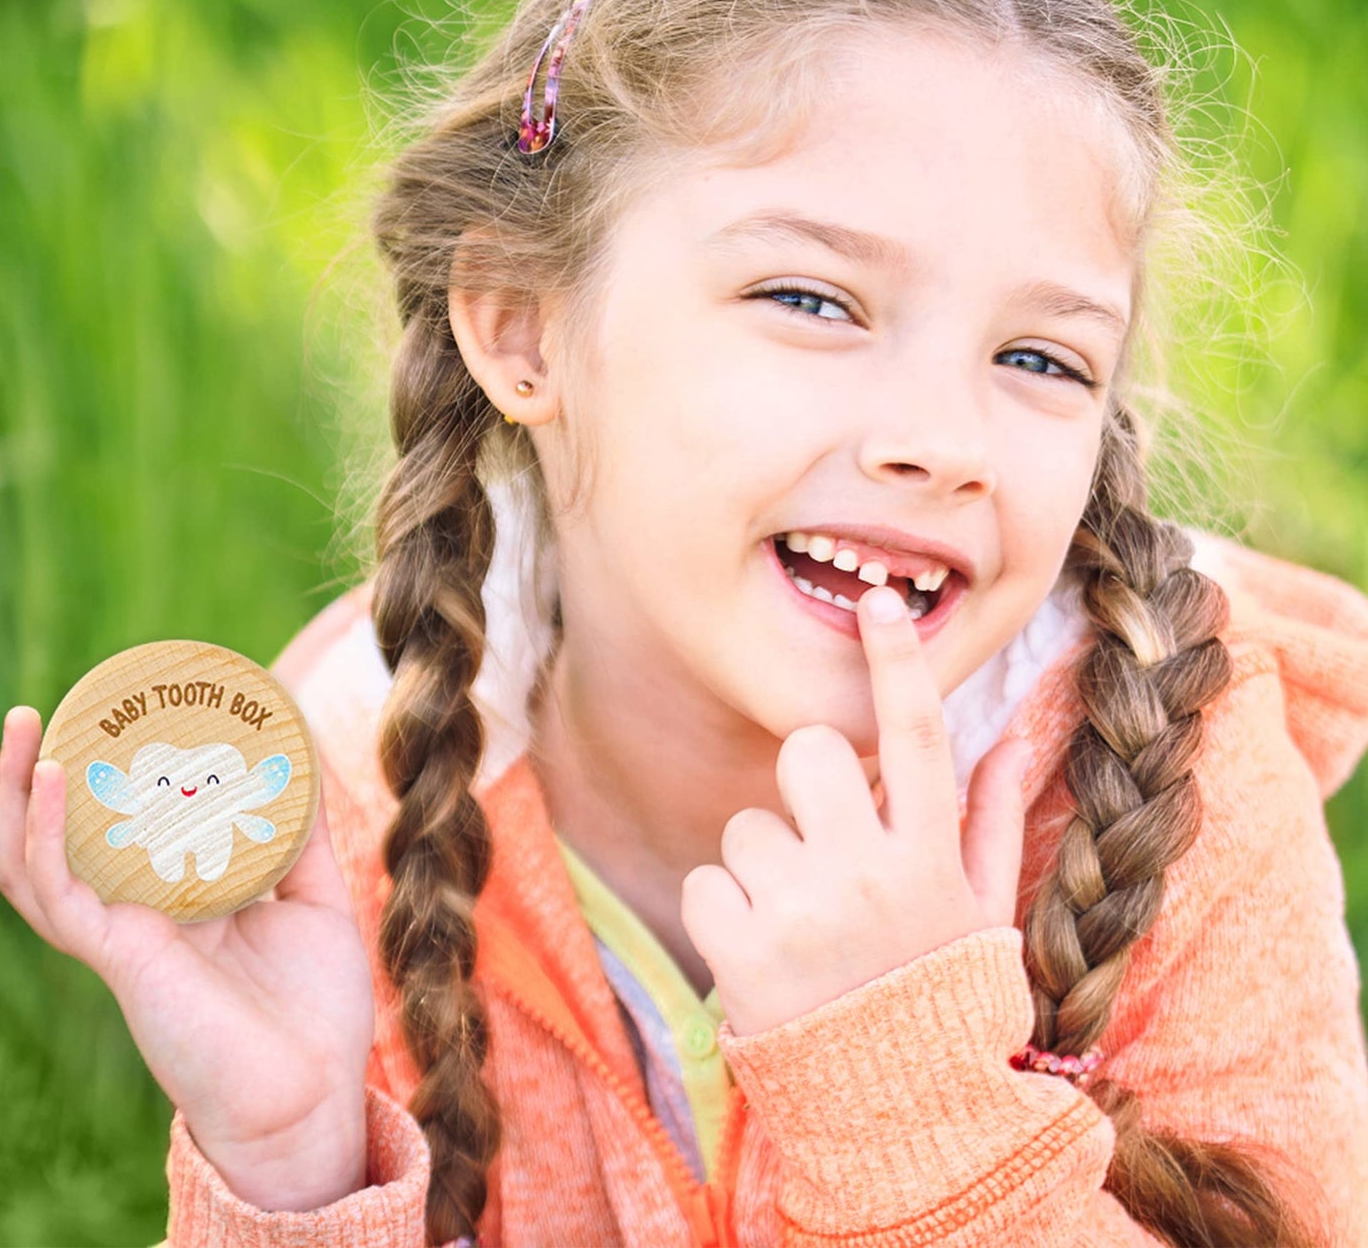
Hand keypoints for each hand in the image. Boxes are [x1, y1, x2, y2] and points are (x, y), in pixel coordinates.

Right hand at [0, 705, 375, 1208]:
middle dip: (41, 776)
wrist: (313, 1094)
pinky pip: (59, 892)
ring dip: (21, 793)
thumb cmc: (316, 1012)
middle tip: (48, 707)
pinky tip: (54, 781)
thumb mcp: (315, 903)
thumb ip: (304, 838)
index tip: (125, 710)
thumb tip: (306, 759)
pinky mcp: (117, 956)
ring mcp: (122, 936)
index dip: (112, 777)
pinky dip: (45, 835)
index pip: (126, 831)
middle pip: (67, 840)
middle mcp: (142, 915)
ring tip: (27, 725)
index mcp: (183, 903)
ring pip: (37, 862)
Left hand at [680, 586, 1031, 1036]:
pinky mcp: (741, 951)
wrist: (901, 1120)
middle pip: (807, 754)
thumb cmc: (940, 996)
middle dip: (804, 787)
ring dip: (762, 866)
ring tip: (798, 928)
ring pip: (746, 824)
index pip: (919, 736)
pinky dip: (723, 911)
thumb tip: (1017, 732)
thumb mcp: (981, 910)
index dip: (897, 661)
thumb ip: (990, 817)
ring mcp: (803, 911)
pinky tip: (760, 957)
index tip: (876, 600)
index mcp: (931, 856)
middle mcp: (869, 872)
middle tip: (820, 846)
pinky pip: (705, 879)